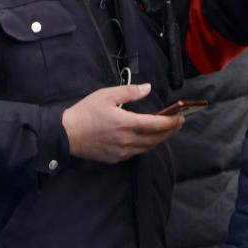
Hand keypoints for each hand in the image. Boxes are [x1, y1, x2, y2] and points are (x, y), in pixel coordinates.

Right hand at [62, 83, 183, 163]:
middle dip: (170, 130)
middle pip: (156, 138)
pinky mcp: (116, 159)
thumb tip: (147, 88)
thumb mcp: (106, 95)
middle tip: (178, 122)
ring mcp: (122, 152)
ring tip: (165, 130)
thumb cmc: (85, 113)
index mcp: (126, 124)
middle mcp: (127, 141)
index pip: (157, 125)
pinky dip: (145, 145)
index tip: (181, 117)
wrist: (66, 134)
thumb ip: (130, 92)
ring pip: (148, 147)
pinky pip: (136, 152)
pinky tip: (146, 138)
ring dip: (159, 139)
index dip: (171, 122)